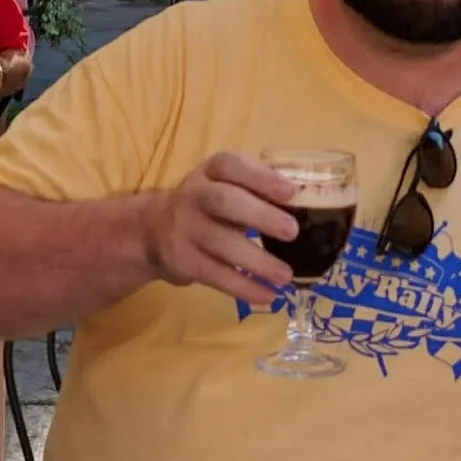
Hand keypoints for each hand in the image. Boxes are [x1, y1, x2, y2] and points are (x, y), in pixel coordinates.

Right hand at [142, 150, 298, 303]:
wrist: (149, 231)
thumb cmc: (206, 205)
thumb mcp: (224, 187)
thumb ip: (257, 191)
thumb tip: (310, 203)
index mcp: (211, 172)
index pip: (231, 165)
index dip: (260, 177)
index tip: (290, 191)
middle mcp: (194, 195)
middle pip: (224, 201)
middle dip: (260, 216)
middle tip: (293, 231)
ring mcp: (185, 229)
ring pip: (221, 243)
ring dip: (258, 262)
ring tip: (286, 276)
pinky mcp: (182, 260)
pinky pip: (215, 275)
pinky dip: (243, 288)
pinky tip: (267, 295)